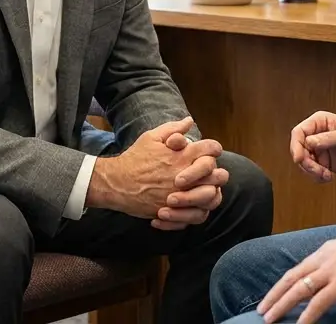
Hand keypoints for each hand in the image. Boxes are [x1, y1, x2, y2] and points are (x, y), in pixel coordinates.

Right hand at [88, 117, 222, 222]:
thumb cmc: (135, 159)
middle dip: (216, 174)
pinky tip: (191, 205)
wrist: (117, 183)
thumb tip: (189, 121)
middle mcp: (186, 175)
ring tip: (202, 191)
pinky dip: (198, 211)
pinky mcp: (175, 211)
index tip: (208, 153)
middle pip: (219, 175)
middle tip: (209, 175)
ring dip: (210, 193)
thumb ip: (173, 128)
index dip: (213, 149)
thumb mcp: (151, 137)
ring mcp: (182, 194)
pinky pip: (197, 215)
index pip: (212, 149)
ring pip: (212, 197)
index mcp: (182, 155)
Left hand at [257, 219, 335, 322]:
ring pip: (299, 290)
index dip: (282, 283)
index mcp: (327, 250)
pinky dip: (306, 315)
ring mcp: (332, 271)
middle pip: (292, 278)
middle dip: (274, 295)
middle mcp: (325, 258)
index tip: (272, 294)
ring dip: (282, 305)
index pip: (298, 268)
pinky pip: (319, 303)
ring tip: (270, 319)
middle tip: (262, 310)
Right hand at [290, 111, 335, 180]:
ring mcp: (321, 150)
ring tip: (326, 175)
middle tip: (318, 171)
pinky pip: (314, 172)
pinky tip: (329, 177)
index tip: (299, 159)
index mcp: (320, 123)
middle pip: (299, 150)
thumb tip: (309, 141)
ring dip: (312, 172)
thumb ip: (328, 138)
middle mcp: (318, 136)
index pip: (299, 133)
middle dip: (307, 163)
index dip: (296, 146)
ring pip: (305, 163)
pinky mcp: (326, 163)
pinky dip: (318, 177)